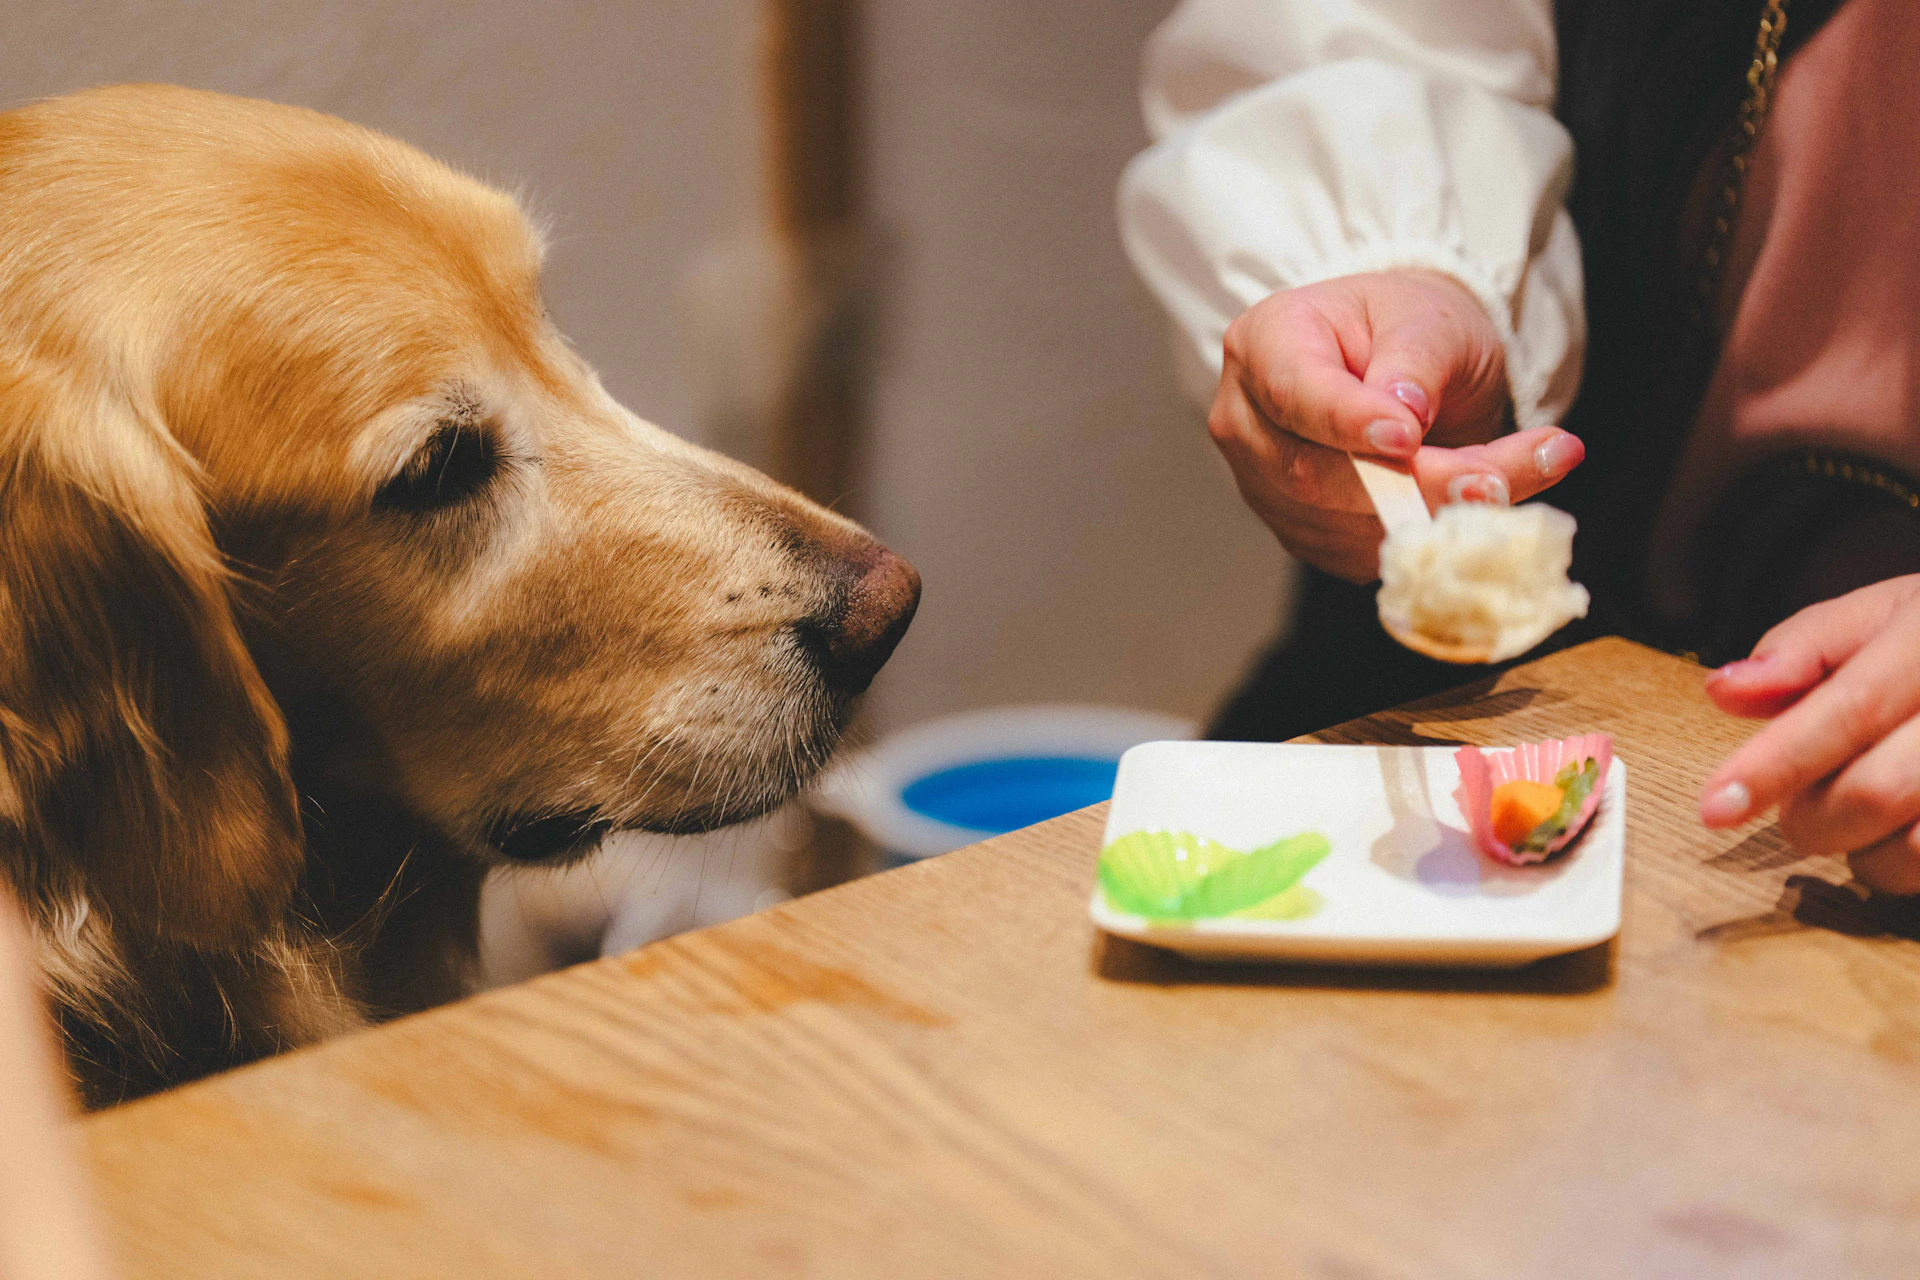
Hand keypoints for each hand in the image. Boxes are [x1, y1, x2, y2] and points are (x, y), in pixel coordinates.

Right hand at [1207, 271, 1585, 580]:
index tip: (1409, 435)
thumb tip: (1406, 411)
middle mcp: (1247, 421)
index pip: (1294, 393)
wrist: (1407, 367)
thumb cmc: (1411, 329)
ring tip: (1507, 482)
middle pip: (1311, 473)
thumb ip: (1418, 359)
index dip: (1348, 422)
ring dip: (1430, 518)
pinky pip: (1358, 554)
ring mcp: (1264, 485)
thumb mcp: (1429, 319)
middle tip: (1492, 482)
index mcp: (1265, 343)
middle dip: (1408, 485)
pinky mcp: (1299, 533)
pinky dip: (1423, 542)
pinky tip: (1472, 509)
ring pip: (1340, 525)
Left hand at [1700, 574, 1919, 892]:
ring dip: (1860, 850)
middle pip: (1875, 792)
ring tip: (1863, 807)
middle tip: (1804, 800)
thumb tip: (1724, 690)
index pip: (1847, 712)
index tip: (1714, 809)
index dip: (1774, 765)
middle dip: (1811, 817)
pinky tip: (1903, 827)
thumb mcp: (1882, 615)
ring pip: (1912, 851)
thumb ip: (1801, 650)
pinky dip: (1902, 865)